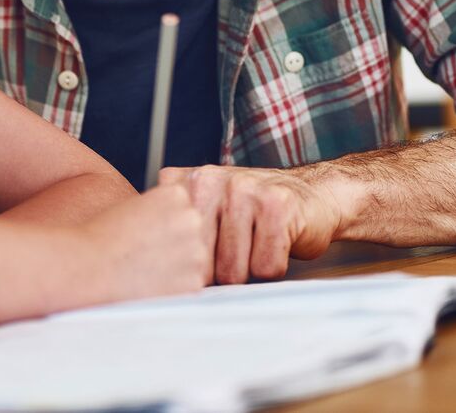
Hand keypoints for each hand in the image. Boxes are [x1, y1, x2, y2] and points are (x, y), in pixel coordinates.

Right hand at [83, 184, 211, 300]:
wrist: (89, 266)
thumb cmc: (103, 237)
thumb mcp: (135, 205)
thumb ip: (163, 209)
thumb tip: (177, 224)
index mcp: (177, 194)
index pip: (183, 210)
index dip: (162, 224)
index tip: (144, 232)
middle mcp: (192, 218)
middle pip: (191, 233)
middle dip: (175, 244)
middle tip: (145, 252)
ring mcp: (196, 250)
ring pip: (193, 259)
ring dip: (177, 265)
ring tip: (145, 267)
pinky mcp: (194, 280)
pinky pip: (191, 283)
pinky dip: (175, 286)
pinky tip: (150, 281)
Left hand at [159, 165, 343, 283]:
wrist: (313, 196)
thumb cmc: (252, 216)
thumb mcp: (205, 212)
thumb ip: (172, 230)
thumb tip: (142, 276)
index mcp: (185, 183)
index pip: (170, 250)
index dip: (189, 269)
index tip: (204, 261)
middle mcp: (209, 180)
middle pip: (200, 265)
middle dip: (220, 273)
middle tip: (237, 253)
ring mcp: (243, 189)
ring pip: (233, 271)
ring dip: (249, 271)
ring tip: (256, 246)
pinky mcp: (277, 206)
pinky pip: (265, 267)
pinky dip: (274, 267)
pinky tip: (278, 243)